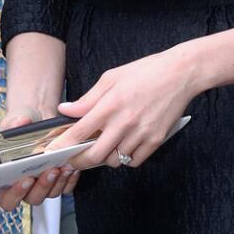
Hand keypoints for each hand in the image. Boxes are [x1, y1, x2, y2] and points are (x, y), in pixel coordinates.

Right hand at [0, 101, 80, 212]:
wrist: (38, 118)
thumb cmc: (22, 124)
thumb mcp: (15, 120)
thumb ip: (14, 122)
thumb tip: (20, 122)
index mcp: (6, 179)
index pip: (7, 198)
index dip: (15, 194)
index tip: (25, 179)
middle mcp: (25, 185)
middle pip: (32, 198)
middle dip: (42, 186)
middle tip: (49, 171)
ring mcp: (43, 184)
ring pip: (51, 193)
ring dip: (58, 182)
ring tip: (63, 166)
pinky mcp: (59, 180)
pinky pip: (66, 187)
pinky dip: (70, 178)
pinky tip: (72, 166)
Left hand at [59, 43, 206, 170]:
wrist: (180, 74)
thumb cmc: (145, 72)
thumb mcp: (111, 78)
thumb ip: (87, 98)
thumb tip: (66, 110)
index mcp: (109, 105)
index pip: (78, 132)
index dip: (62, 146)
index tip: (52, 153)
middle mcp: (124, 123)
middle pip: (94, 155)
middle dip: (80, 161)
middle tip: (74, 159)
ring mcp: (141, 134)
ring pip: (115, 160)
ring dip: (105, 157)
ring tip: (104, 146)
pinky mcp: (155, 140)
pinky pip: (134, 161)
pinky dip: (125, 159)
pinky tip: (124, 147)